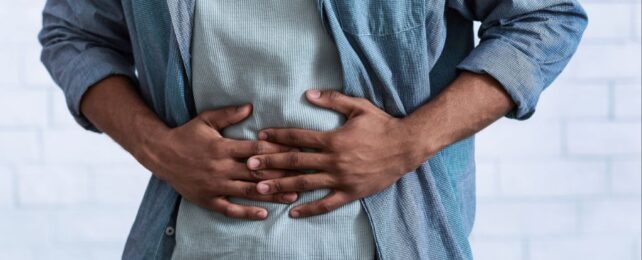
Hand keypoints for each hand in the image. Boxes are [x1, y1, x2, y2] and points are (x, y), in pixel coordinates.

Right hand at [136, 104, 298, 219]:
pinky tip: (264, 214)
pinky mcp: (208, 199)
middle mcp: (221, 168)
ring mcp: (215, 185)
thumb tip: (251, 106)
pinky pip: (230, 208)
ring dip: (272, 194)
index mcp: (222, 147)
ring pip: (248, 191)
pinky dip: (247, 212)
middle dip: (281, 174)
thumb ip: (228, 114)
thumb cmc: (186, 134)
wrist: (159, 154)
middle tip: (303, 176)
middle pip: (257, 172)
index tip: (296, 150)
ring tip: (293, 195)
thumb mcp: (205, 120)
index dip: (277, 151)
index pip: (255, 150)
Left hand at [246, 90, 429, 217]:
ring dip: (281, 185)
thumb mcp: (358, 106)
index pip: (298, 137)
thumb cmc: (381, 124)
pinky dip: (309, 209)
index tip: (260, 137)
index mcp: (332, 139)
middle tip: (249, 164)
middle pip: (295, 161)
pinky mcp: (350, 192)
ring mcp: (341, 178)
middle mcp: (333, 160)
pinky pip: (327, 203)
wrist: (406, 146)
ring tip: (260, 189)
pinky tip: (293, 212)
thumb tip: (308, 94)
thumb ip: (333, 100)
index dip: (277, 136)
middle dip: (270, 162)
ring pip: (305, 183)